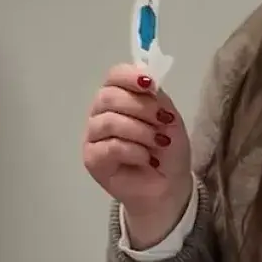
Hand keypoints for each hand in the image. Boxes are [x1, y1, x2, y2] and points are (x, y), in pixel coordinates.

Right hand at [83, 64, 193, 242]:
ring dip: (139, 131)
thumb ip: (156, 98)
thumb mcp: (169, 118)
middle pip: (108, 96)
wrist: (168, 185)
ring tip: (158, 143)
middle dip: (140, 107)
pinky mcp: (92, 159)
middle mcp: (101, 113)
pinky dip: (134, 151)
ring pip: (108, 122)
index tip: (150, 85)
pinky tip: (146, 159)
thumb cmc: (167, 150)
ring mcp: (94, 136)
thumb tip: (147, 80)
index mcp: (119, 98)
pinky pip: (110, 146)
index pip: (114, 76)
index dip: (130, 76)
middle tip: (162, 121)